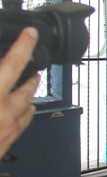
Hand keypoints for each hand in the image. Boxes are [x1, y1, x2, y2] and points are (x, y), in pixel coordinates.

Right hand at [0, 28, 38, 159]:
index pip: (13, 63)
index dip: (23, 45)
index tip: (31, 34)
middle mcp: (4, 111)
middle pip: (26, 86)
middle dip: (31, 73)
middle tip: (33, 64)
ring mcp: (7, 128)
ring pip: (28, 106)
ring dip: (30, 93)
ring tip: (30, 84)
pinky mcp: (6, 142)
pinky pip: (23, 124)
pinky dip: (26, 114)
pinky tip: (26, 111)